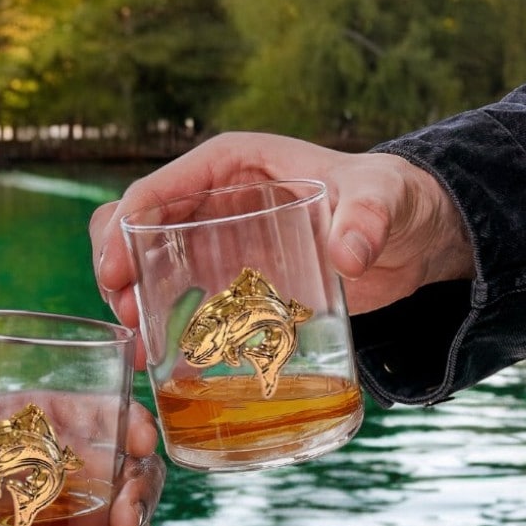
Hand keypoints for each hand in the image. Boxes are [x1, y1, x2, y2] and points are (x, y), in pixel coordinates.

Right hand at [90, 132, 474, 335]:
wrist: (410, 239)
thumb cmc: (393, 200)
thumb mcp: (382, 200)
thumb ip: (367, 219)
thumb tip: (347, 255)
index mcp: (230, 164)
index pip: (158, 189)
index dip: (124, 228)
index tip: (116, 273)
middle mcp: (212, 199)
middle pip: (136, 227)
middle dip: (117, 268)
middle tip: (127, 316)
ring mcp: (216, 241)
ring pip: (147, 264)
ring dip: (132, 300)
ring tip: (139, 346)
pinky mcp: (229, 279)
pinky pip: (179, 297)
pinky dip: (163, 325)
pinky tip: (161, 361)